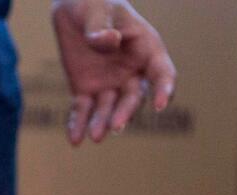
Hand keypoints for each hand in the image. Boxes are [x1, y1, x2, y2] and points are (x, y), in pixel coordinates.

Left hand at [52, 0, 176, 143]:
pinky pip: (84, 111)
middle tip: (117, 126)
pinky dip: (78, 124)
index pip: (162, 73)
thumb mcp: (97, 9)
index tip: (162, 105)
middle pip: (133, 97)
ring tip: (95, 136)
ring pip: (109, 108)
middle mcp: (132, 71)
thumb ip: (101, 26)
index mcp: (145, 48)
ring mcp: (110, 84)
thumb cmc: (93, 3)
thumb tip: (108, 42)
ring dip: (103, 122)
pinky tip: (74, 139)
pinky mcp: (87, 91)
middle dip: (126, 112)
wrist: (71, 9)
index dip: (164, 89)